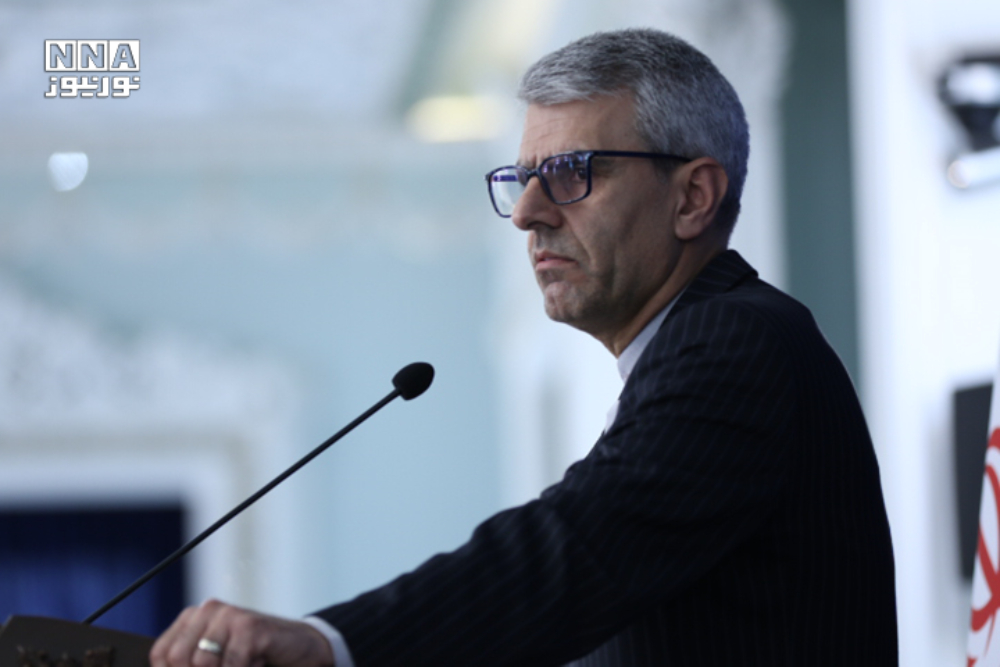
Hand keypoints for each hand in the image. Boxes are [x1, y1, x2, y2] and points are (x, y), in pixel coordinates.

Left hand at [150, 599, 334, 666]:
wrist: (302, 647)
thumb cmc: (256, 656)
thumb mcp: (218, 662)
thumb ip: (194, 664)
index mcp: (194, 618)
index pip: (161, 655)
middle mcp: (208, 610)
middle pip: (177, 659)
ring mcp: (230, 615)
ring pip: (202, 663)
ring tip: (244, 664)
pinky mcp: (250, 626)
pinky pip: (232, 664)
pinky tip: (258, 661)